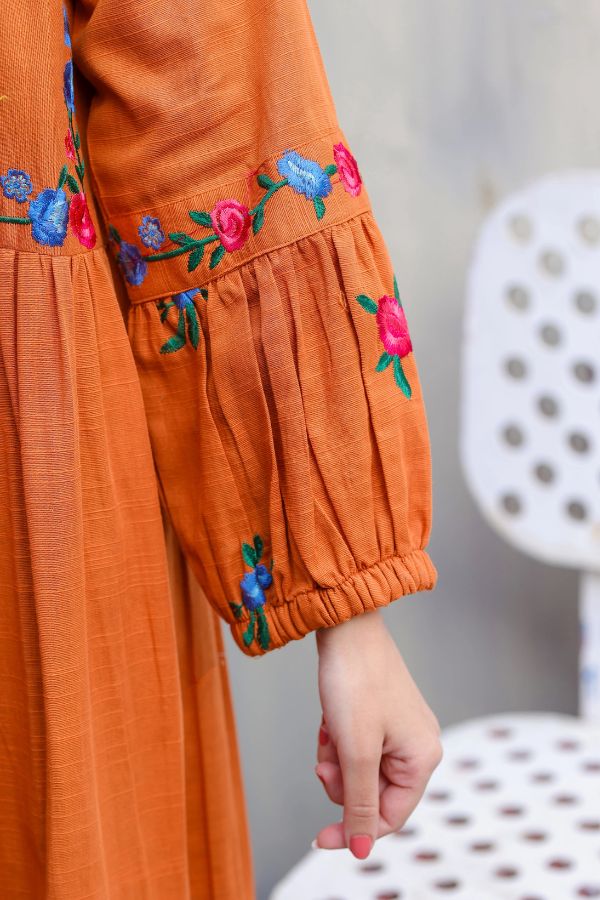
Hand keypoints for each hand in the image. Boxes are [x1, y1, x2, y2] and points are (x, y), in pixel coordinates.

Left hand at [314, 609, 441, 858]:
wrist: (346, 627)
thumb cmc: (355, 681)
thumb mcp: (356, 750)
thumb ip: (360, 803)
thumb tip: (361, 850)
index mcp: (422, 758)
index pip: (388, 817)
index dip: (353, 830)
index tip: (319, 837)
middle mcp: (417, 746)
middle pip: (372, 794)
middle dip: (342, 782)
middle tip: (324, 762)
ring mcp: (399, 729)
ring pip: (359, 771)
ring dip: (336, 760)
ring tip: (328, 733)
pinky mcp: (380, 715)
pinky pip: (355, 747)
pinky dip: (337, 741)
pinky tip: (329, 721)